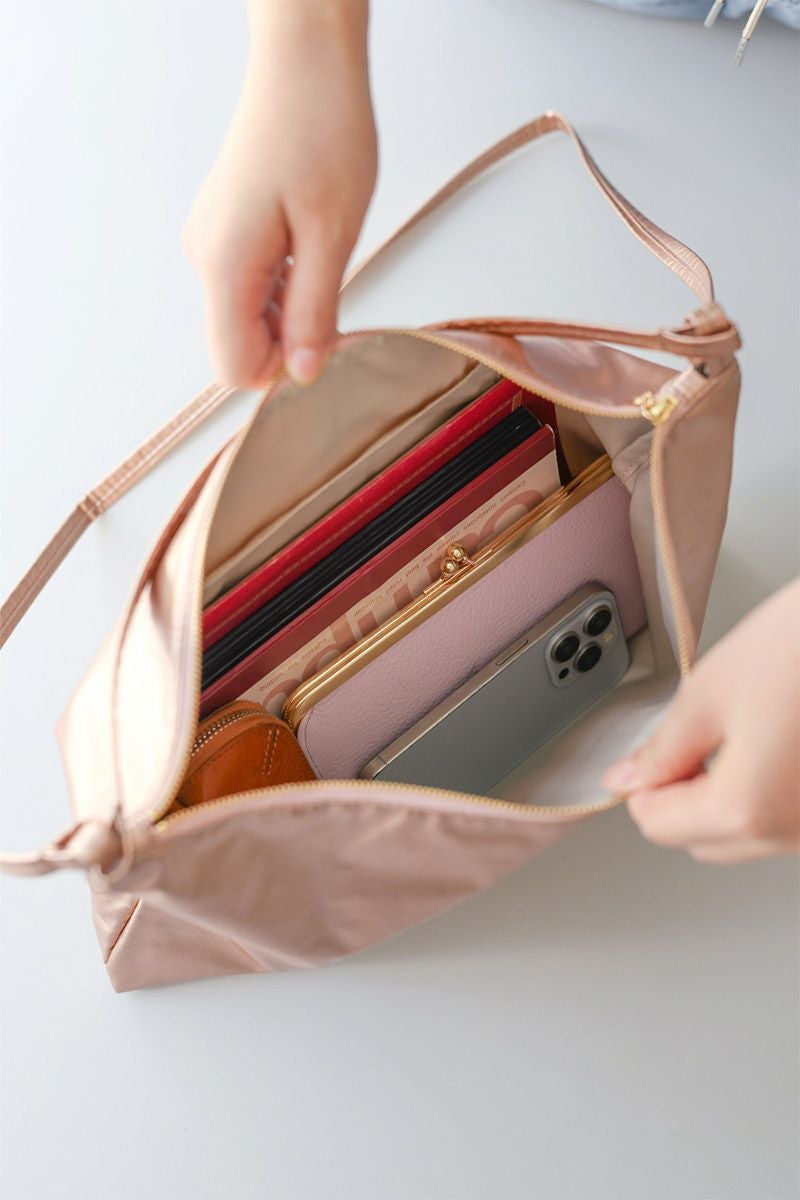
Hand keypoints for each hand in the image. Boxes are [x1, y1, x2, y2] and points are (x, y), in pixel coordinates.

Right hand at [183, 1, 376, 387]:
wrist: (304, 61)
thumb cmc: (322, 129)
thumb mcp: (332, 236)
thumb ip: (313, 313)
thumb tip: (304, 373)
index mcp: (225, 263)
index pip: (234, 367)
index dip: (283, 370)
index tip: (325, 340)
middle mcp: (206, 257)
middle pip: (240, 344)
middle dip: (290, 340)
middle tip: (335, 293)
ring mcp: (213, 241)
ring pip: (248, 317)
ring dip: (291, 310)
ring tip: (324, 256)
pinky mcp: (226, 229)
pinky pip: (251, 286)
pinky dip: (284, 286)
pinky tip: (311, 248)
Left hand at [603, 578, 799, 862]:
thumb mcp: (710, 692)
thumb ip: (663, 749)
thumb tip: (629, 778)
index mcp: (748, 809)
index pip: (658, 827)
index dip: (642, 784)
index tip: (648, 752)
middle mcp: (791, 832)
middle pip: (704, 841)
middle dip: (682, 797)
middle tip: (689, 738)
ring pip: (748, 835)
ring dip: (727, 797)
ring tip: (741, 731)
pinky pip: (787, 819)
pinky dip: (767, 792)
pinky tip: (774, 740)